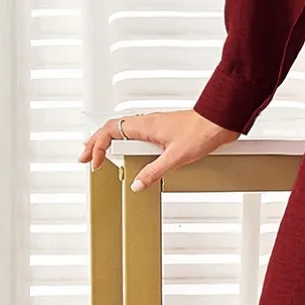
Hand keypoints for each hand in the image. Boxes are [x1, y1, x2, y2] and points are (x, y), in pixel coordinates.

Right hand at [79, 108, 239, 188]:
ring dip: (108, 140)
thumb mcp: (175, 158)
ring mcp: (155, 124)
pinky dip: (125, 140)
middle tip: (84, 157)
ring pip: (123, 129)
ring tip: (98, 152)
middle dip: (95, 143)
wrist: (220, 121)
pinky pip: (136, 132)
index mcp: (144, 125)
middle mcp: (147, 122)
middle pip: (112, 129)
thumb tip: (137, 184)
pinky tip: (127, 149)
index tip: (93, 163)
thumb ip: (153, 172)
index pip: (110, 131)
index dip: (97, 147)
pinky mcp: (164, 129)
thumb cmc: (202, 132)